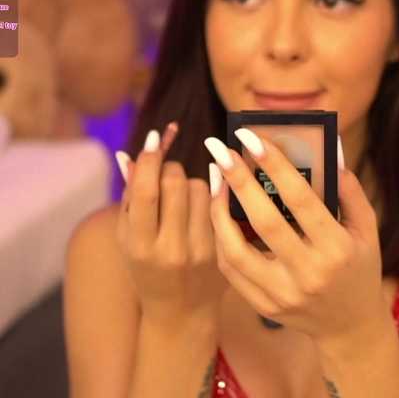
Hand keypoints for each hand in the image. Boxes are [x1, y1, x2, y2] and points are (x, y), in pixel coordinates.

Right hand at [115, 123, 228, 327]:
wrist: (180, 312)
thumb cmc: (146, 269)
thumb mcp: (127, 238)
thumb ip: (129, 198)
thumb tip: (127, 154)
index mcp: (138, 246)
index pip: (146, 192)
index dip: (151, 159)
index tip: (156, 137)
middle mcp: (169, 249)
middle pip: (174, 182)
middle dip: (169, 168)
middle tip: (166, 174)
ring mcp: (198, 250)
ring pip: (199, 187)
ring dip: (189, 182)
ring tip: (181, 200)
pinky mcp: (220, 251)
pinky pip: (216, 203)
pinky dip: (208, 195)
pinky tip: (199, 207)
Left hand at [204, 128, 387, 342]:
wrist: (350, 326)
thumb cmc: (360, 268)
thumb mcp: (367, 229)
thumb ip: (349, 190)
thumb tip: (329, 151)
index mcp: (337, 248)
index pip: (300, 200)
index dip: (275, 165)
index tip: (252, 137)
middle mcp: (308, 273)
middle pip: (263, 221)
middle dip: (238, 180)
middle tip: (219, 148)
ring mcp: (282, 294)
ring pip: (236, 250)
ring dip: (218, 211)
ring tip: (215, 180)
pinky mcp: (264, 306)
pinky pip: (232, 270)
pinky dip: (221, 239)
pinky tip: (219, 214)